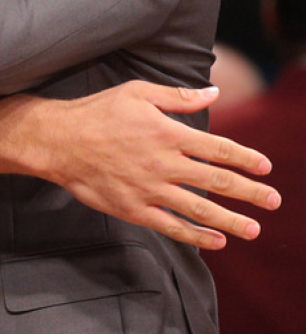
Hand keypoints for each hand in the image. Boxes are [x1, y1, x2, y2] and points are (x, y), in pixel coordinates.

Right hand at [33, 82, 280, 249]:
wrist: (59, 141)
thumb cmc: (98, 112)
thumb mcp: (137, 92)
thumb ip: (177, 97)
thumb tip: (213, 92)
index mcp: (167, 132)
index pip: (217, 147)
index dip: (245, 157)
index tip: (265, 166)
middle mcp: (163, 163)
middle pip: (216, 181)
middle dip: (250, 192)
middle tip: (274, 200)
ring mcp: (149, 189)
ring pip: (199, 209)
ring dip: (231, 221)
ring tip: (253, 229)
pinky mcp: (134, 209)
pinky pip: (171, 227)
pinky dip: (196, 235)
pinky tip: (215, 241)